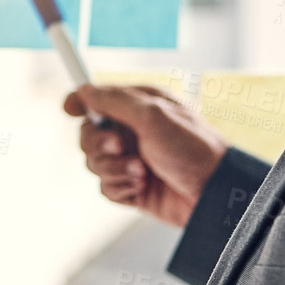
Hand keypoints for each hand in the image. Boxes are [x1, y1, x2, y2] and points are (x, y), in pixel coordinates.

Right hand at [62, 84, 227, 227]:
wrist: (214, 195)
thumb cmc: (193, 149)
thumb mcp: (153, 115)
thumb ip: (114, 101)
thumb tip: (84, 90)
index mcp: (140, 107)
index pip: (99, 100)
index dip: (80, 102)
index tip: (69, 109)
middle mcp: (134, 132)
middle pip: (88, 134)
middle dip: (99, 143)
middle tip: (120, 147)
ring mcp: (132, 160)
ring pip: (94, 163)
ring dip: (114, 168)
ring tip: (140, 172)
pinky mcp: (132, 188)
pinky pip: (106, 187)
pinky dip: (120, 187)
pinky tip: (141, 187)